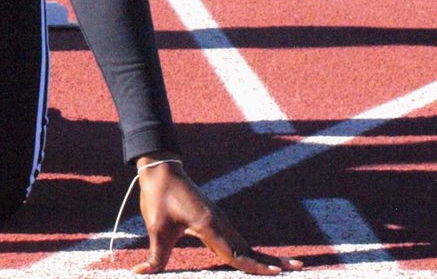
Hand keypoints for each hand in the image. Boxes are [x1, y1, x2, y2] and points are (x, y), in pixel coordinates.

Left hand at [133, 156, 301, 274]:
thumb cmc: (158, 196)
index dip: (256, 267)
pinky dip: (247, 249)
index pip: (237, 253)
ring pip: (243, 243)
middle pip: (248, 248)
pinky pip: (234, 238)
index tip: (278, 274)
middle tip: (299, 268)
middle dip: (271, 262)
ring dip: (262, 256)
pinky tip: (252, 257)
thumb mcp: (155, 227)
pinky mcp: (213, 218)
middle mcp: (220, 222)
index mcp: (209, 225)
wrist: (160, 169)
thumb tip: (138, 275)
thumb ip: (154, 256)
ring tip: (284, 267)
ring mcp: (218, 219)